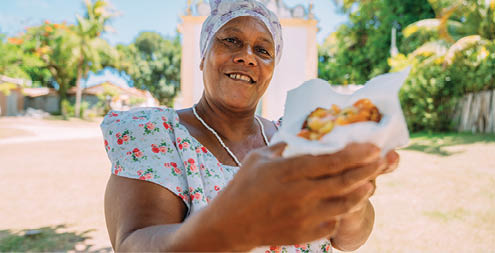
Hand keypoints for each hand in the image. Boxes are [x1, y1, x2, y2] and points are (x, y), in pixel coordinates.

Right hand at [204, 142, 385, 249]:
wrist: (229, 225)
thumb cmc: (241, 187)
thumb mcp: (258, 158)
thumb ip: (282, 146)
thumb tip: (299, 137)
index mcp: (288, 171)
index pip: (330, 161)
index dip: (355, 154)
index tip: (374, 147)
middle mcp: (300, 193)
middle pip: (344, 181)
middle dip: (368, 170)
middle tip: (383, 160)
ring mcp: (303, 216)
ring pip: (345, 204)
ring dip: (362, 191)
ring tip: (370, 182)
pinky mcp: (304, 233)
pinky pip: (333, 222)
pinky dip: (343, 211)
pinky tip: (347, 202)